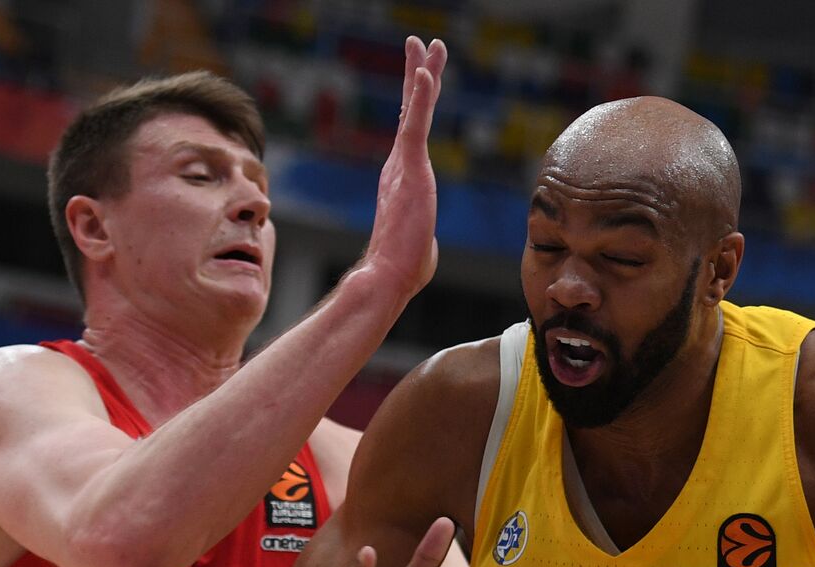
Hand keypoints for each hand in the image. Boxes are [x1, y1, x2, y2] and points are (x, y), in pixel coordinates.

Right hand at [358, 35, 446, 303]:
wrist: (388, 275)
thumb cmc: (404, 268)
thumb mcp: (421, 245)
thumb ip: (423, 236)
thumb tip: (424, 248)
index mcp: (402, 177)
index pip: (412, 131)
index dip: (417, 102)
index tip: (421, 76)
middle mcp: (399, 164)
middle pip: (411, 110)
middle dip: (418, 74)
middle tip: (422, 44)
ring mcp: (403, 164)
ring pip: (415, 109)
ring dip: (422, 73)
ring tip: (426, 42)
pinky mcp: (408, 168)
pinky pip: (415, 125)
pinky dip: (419, 97)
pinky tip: (425, 72)